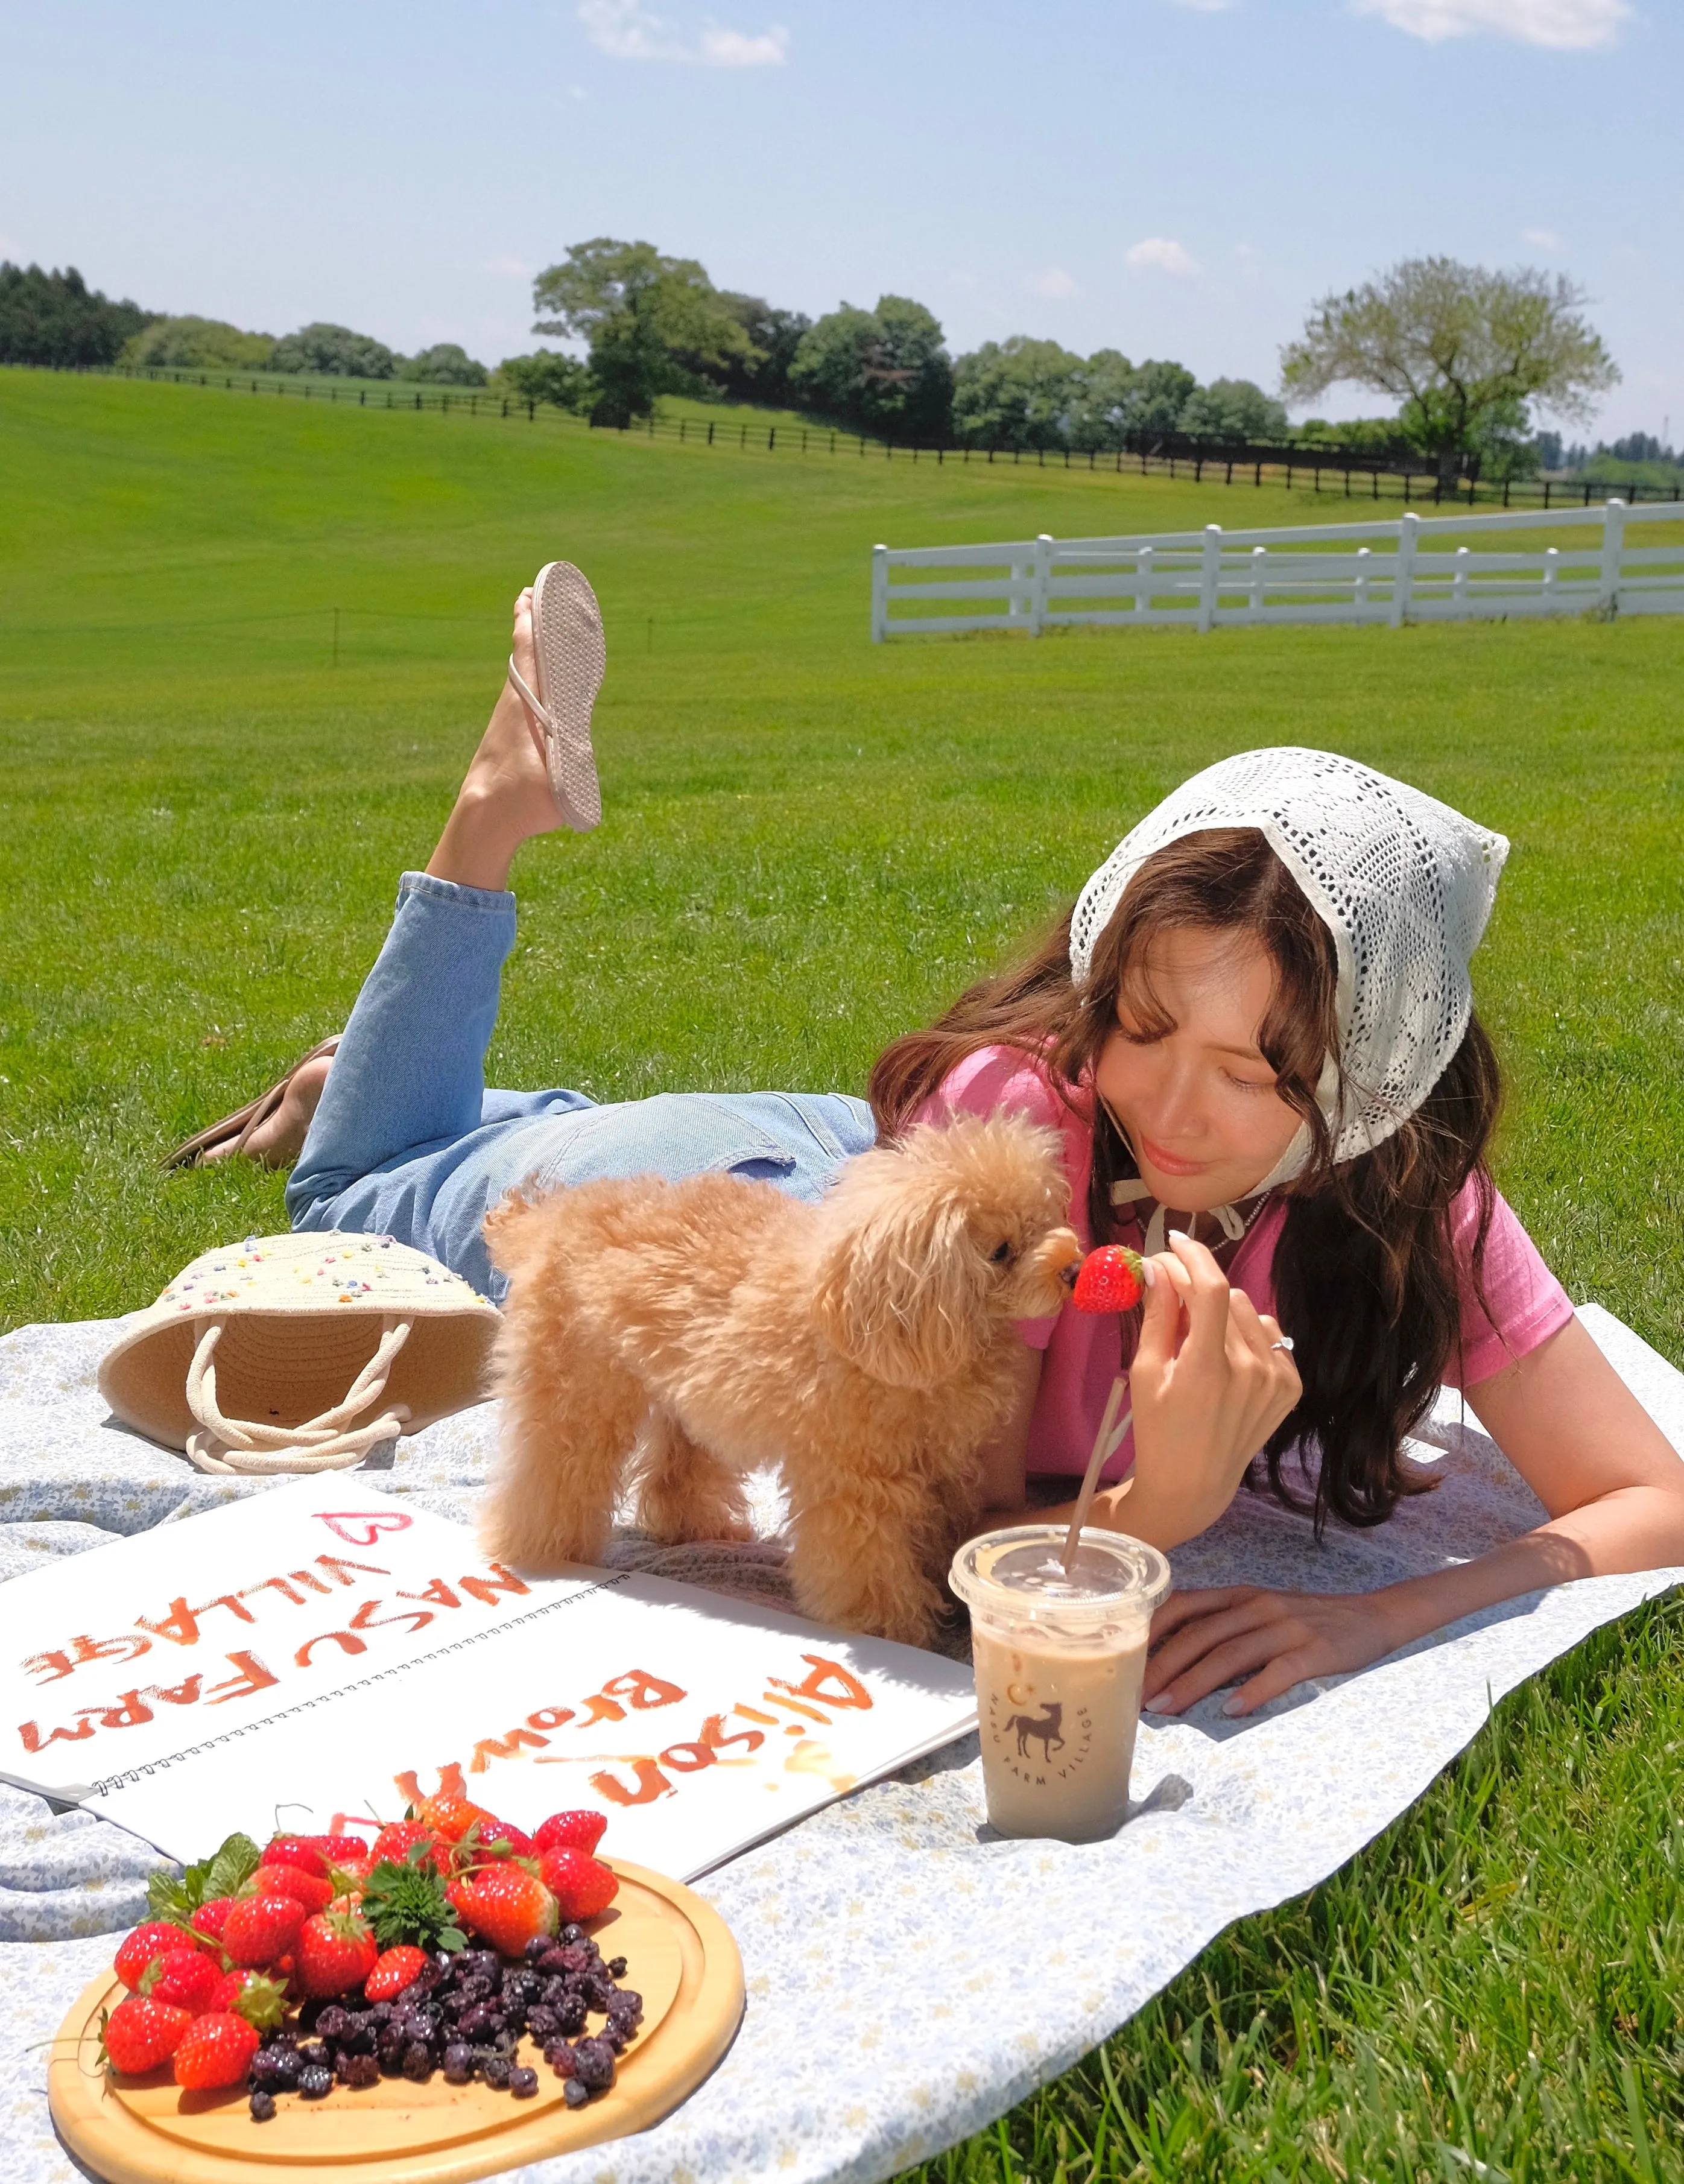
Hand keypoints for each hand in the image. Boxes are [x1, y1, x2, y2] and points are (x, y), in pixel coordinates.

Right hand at [1116, 1232, 1301, 1546]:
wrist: (1194, 1484)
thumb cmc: (1158, 1430)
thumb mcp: (1145, 1374)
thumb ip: (1156, 1316)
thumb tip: (1159, 1267)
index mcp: (1207, 1368)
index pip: (1209, 1287)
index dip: (1192, 1254)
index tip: (1173, 1241)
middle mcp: (1250, 1370)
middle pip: (1226, 1295)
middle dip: (1195, 1283)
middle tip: (1171, 1290)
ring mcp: (1276, 1380)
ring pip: (1249, 1310)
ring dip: (1221, 1308)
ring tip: (1198, 1333)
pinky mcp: (1291, 1387)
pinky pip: (1272, 1334)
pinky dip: (1249, 1331)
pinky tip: (1228, 1351)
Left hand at [1142, 1584, 1401, 1716]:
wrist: (1372, 1616)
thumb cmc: (1304, 1621)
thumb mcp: (1258, 1612)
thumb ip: (1221, 1626)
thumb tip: (1168, 1659)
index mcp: (1238, 1596)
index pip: (1182, 1606)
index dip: (1149, 1632)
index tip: (1121, 1661)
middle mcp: (1257, 1606)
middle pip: (1199, 1636)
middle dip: (1162, 1667)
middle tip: (1135, 1699)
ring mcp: (1287, 1627)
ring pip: (1230, 1655)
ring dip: (1193, 1683)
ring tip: (1166, 1708)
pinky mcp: (1316, 1651)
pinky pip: (1278, 1672)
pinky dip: (1253, 1692)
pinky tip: (1231, 1711)